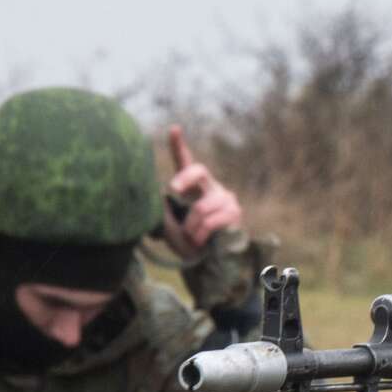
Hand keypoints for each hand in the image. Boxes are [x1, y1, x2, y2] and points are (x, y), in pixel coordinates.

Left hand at [162, 124, 242, 256]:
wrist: (207, 262)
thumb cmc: (185, 240)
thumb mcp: (169, 222)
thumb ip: (163, 207)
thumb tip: (157, 195)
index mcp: (192, 186)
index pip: (186, 162)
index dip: (179, 145)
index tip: (174, 129)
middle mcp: (210, 186)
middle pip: (198, 171)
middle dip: (183, 179)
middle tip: (172, 190)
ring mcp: (225, 198)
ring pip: (200, 208)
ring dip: (190, 227)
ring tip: (191, 238)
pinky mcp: (234, 212)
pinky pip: (211, 221)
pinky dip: (200, 235)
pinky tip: (200, 242)